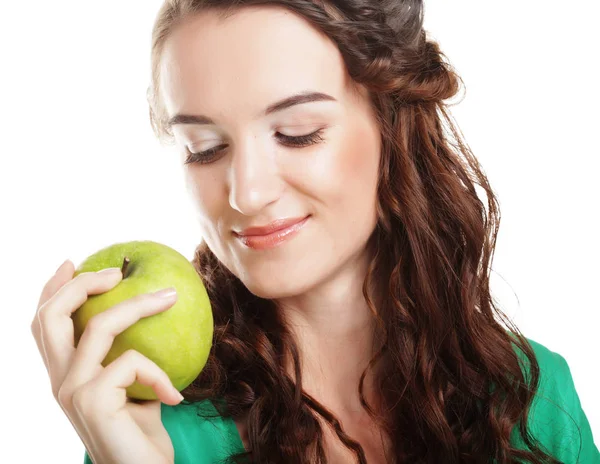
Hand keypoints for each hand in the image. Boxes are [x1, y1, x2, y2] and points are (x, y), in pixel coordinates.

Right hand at [31, 259, 181, 462]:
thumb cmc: (141, 435)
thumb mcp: (134, 387)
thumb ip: (130, 356)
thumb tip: (153, 314)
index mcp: (64, 375)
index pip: (43, 324)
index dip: (51, 289)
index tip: (71, 262)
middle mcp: (58, 381)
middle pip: (51, 315)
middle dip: (82, 283)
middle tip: (117, 271)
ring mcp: (71, 391)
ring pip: (99, 325)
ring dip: (140, 304)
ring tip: (171, 296)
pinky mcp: (91, 402)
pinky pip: (132, 361)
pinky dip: (159, 373)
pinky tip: (174, 398)